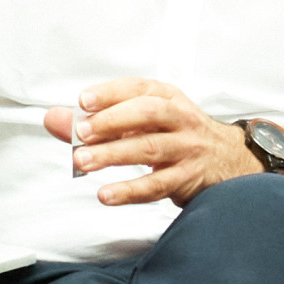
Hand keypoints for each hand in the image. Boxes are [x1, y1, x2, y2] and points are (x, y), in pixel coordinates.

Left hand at [45, 78, 262, 208]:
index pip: (140, 89)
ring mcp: (187, 149)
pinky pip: (158, 185)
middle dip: (112, 121)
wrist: (229, 161)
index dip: (111, 93)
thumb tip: (54, 119)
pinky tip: (107, 194)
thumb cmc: (178, 137)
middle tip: (81, 133)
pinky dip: (130, 190)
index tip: (84, 101)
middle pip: (148, 114)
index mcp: (168, 98)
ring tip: (83, 162)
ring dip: (114, 155)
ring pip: (150, 149)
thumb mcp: (142, 121)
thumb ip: (96, 121)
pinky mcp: (188, 179)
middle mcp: (181, 119)